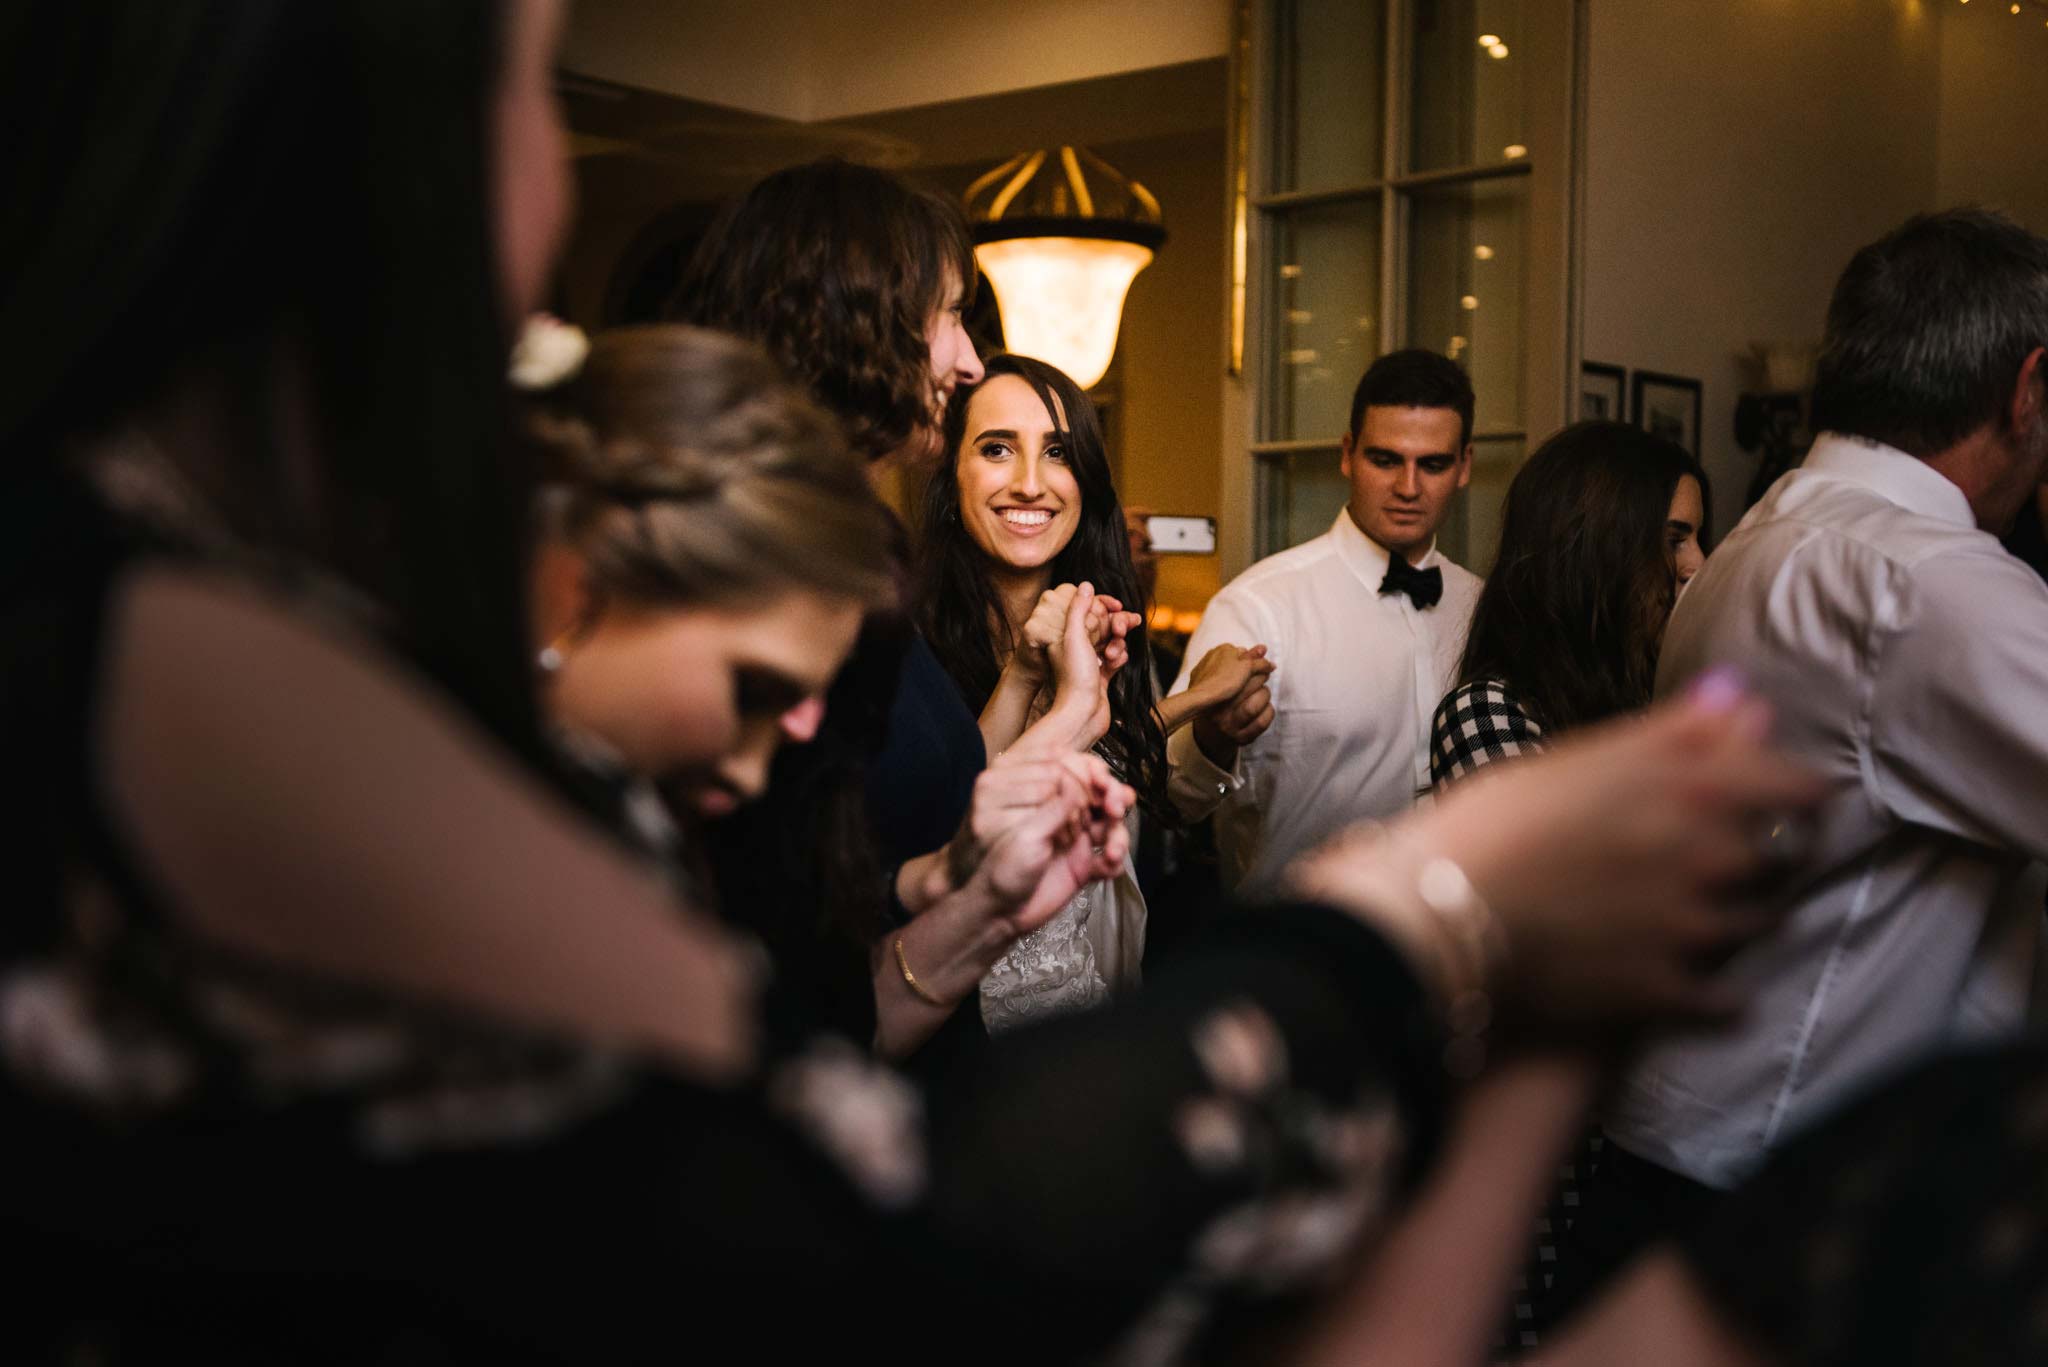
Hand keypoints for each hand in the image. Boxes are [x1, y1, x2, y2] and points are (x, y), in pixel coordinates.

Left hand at [971, 751, 1131, 936]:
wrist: (997, 915)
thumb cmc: (998, 871)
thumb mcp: (1024, 834)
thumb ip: (1053, 808)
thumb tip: (1076, 785)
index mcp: (1033, 794)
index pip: (1067, 768)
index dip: (1087, 772)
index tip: (1098, 781)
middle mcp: (1054, 811)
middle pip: (1095, 791)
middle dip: (1111, 796)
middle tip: (1115, 807)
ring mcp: (1071, 836)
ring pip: (1108, 823)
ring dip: (1117, 832)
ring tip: (1113, 849)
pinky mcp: (1082, 863)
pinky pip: (1108, 857)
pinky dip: (1113, 861)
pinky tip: (1108, 865)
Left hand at [1016, 582, 1113, 752]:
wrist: (1081, 715)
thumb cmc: (1073, 677)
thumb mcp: (1074, 636)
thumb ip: (1079, 609)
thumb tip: (1086, 585)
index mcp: (1065, 635)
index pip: (1088, 611)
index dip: (1104, 606)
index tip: (1117, 605)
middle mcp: (1075, 648)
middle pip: (1102, 625)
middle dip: (1116, 625)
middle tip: (1122, 630)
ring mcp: (1088, 663)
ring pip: (1111, 642)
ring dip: (1117, 644)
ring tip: (1112, 654)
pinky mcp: (1100, 678)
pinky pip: (1114, 659)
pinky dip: (1118, 659)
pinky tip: (1114, 664)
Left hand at [1185, 642, 1275, 709]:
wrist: (1200, 697)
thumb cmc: (1225, 682)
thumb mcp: (1248, 669)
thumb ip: (1261, 663)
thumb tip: (1272, 663)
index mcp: (1226, 647)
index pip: (1247, 655)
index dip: (1253, 667)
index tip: (1255, 679)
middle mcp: (1213, 652)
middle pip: (1234, 662)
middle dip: (1241, 671)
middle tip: (1244, 685)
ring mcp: (1203, 664)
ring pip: (1223, 670)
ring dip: (1229, 678)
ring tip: (1232, 691)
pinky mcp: (1197, 676)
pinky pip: (1211, 678)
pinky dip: (1217, 683)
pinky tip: (1220, 693)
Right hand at [1190, 647, 1275, 765]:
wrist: (1210, 734)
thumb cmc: (1220, 699)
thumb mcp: (1222, 680)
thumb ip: (1242, 662)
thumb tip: (1263, 648)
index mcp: (1209, 692)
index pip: (1234, 673)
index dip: (1252, 665)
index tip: (1259, 663)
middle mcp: (1216, 710)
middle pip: (1243, 687)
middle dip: (1260, 677)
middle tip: (1264, 674)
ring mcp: (1227, 726)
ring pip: (1253, 706)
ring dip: (1264, 694)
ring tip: (1264, 690)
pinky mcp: (1240, 738)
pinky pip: (1261, 722)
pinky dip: (1269, 710)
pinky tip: (1267, 705)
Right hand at [1293, 686, 1825, 1029]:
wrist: (1442, 914)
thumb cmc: (1498, 819)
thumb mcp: (1580, 758)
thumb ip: (1673, 732)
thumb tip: (1746, 699)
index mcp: (1692, 789)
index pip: (1796, 788)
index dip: (1801, 790)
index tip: (1796, 795)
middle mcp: (1710, 858)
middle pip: (1787, 859)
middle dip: (1777, 854)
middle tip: (1753, 851)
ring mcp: (1692, 931)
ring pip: (1761, 927)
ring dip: (1751, 917)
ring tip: (1723, 911)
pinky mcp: (1665, 993)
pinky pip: (1726, 1002)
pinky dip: (1723, 995)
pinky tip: (1709, 989)